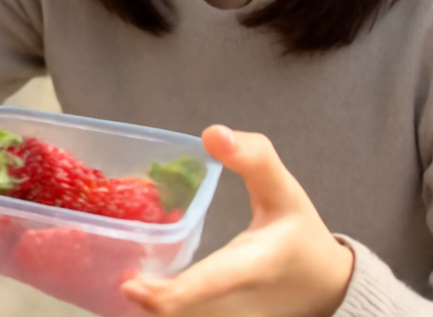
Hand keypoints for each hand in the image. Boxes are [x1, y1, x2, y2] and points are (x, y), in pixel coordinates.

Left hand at [121, 126, 353, 316]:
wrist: (326, 288)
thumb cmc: (300, 235)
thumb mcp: (285, 190)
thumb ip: (254, 158)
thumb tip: (211, 133)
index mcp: (250, 266)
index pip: (207, 285)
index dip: (168, 294)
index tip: (131, 285)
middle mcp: (233, 303)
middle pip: (181, 313)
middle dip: (143, 301)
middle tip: (106, 270)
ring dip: (149, 308)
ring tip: (115, 276)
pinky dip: (160, 309)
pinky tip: (139, 288)